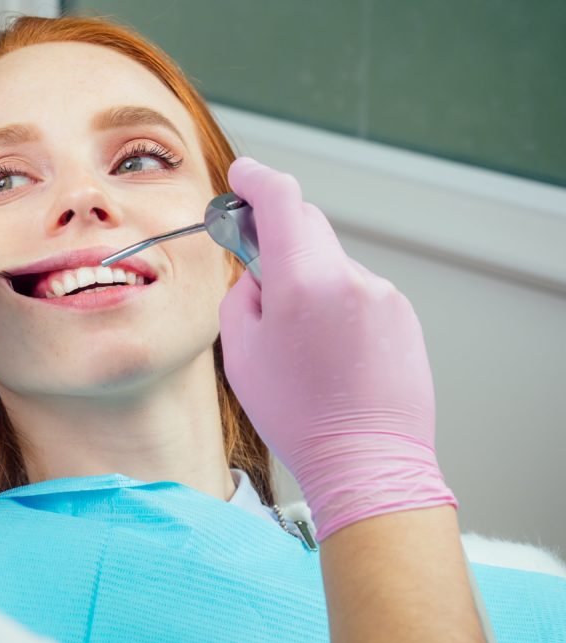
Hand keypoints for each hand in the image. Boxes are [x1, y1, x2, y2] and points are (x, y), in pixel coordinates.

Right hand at [218, 157, 455, 539]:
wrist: (367, 462)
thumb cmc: (298, 416)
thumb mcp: (240, 353)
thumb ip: (243, 294)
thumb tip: (257, 270)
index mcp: (304, 282)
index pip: (281, 199)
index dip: (255, 179)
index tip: (241, 177)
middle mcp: (350, 278)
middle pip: (308, 226)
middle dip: (278, 237)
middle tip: (257, 271)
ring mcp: (383, 295)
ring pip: (332, 263)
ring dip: (310, 280)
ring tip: (301, 340)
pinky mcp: (403, 315)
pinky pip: (358, 291)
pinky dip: (337, 304)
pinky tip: (329, 350)